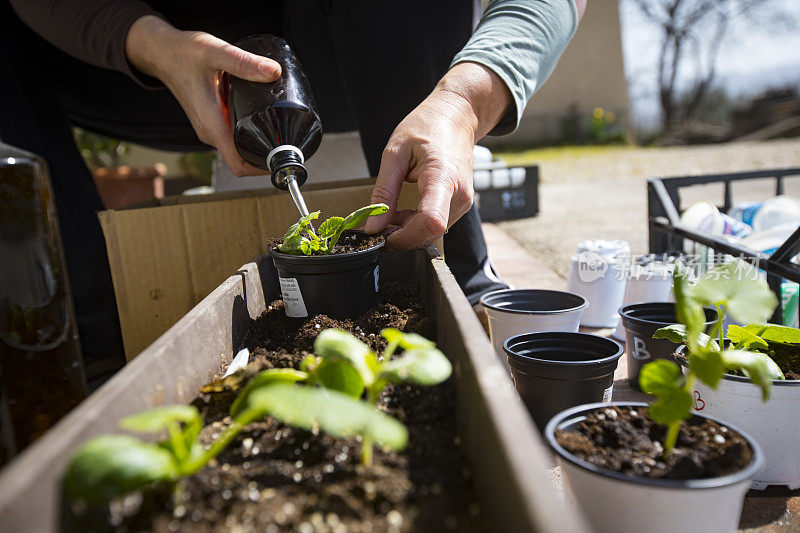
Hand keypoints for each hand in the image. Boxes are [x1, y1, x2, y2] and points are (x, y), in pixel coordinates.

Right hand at [125, 16, 280, 175]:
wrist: (161, 52)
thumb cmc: (183, 53)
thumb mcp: (214, 52)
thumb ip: (243, 62)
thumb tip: (274, 72)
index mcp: (212, 125)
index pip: (239, 165)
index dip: (263, 168)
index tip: (284, 159)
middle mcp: (210, 132)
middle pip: (243, 160)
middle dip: (267, 157)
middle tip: (292, 141)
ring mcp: (210, 128)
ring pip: (239, 149)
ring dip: (259, 145)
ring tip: (282, 129)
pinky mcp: (212, 121)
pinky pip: (234, 136)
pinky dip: (250, 133)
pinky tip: (264, 118)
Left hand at [365, 62, 511, 249]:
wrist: (456, 117)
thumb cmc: (428, 127)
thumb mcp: (395, 153)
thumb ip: (383, 192)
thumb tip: (373, 226)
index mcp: (443, 177)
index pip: (431, 222)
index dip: (404, 236)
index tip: (382, 234)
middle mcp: (459, 195)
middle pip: (429, 233)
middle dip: (400, 236)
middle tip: (377, 225)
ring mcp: (463, 202)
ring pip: (432, 233)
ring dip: (407, 230)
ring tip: (389, 213)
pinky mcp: (460, 205)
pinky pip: (436, 225)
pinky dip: (416, 224)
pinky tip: (403, 212)